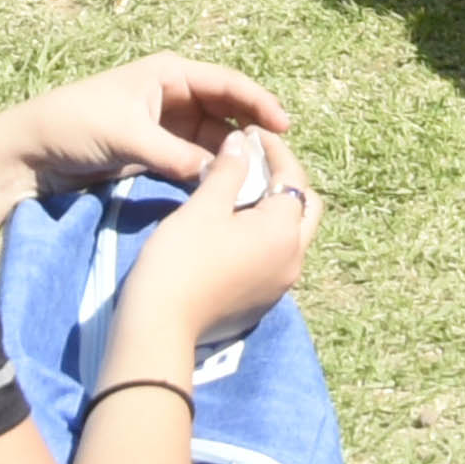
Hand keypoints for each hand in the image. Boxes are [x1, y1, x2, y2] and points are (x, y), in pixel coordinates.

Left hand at [0, 54, 295, 213]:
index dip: (259, 103)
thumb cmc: (76, 126)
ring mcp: (165, 124)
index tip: (284, 127)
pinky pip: (194, 158)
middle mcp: (173, 94)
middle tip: (276, 160)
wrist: (29, 152)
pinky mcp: (154, 150)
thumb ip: (175, 155)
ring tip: (255, 179)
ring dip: (231, 156)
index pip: (228, 84)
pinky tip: (225, 187)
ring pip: (212, 138)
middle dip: (250, 133)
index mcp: (170, 74)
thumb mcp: (128, 137)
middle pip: (226, 111)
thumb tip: (218, 177)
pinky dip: (209, 171)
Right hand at [100, 129, 322, 356]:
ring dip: (277, 209)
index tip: (251, 136)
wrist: (160, 328)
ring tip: (244, 192)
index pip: (293, 176)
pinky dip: (267, 236)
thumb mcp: (203, 208)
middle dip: (285, 179)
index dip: (275, 150)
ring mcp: (281, 284)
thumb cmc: (180, 261)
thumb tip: (241, 144)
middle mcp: (294, 258)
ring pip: (293, 234)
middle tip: (255, 164)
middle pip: (304, 206)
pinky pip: (277, 257)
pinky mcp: (263, 302)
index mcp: (284, 231)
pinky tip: (236, 229)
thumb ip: (228, 171)